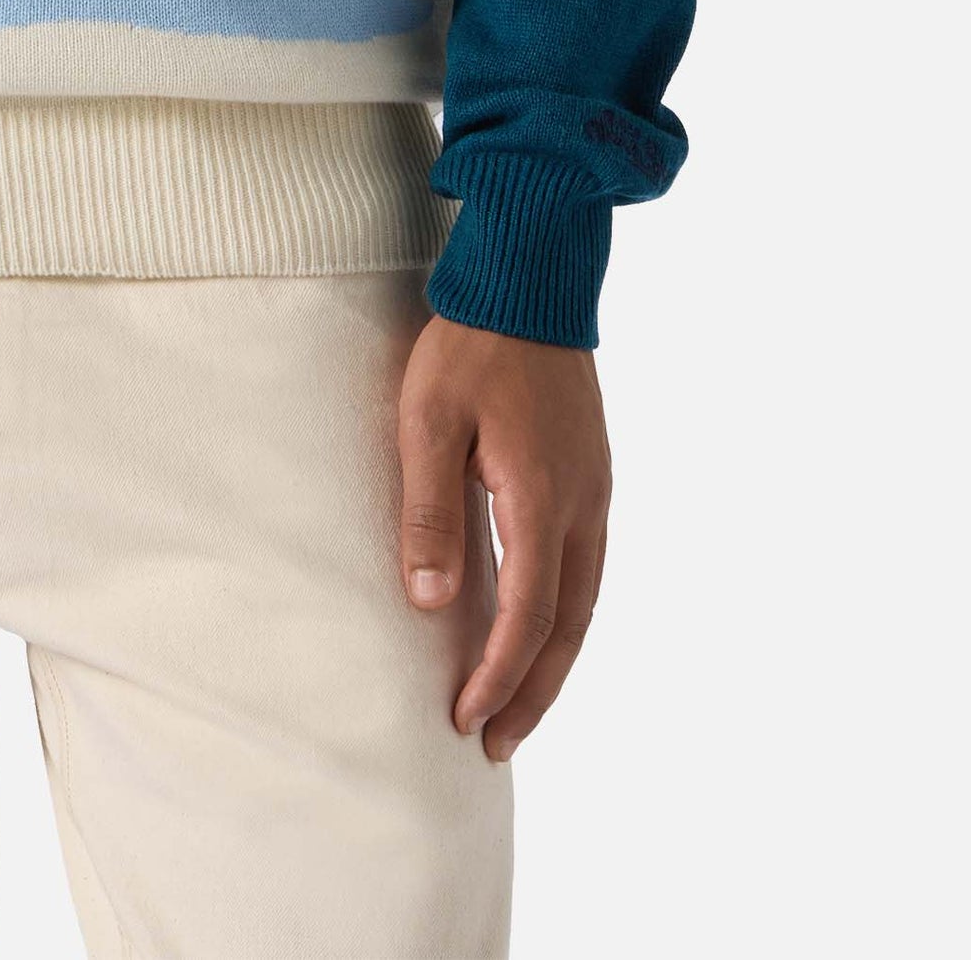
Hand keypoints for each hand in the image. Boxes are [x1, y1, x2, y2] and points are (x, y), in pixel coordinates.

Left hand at [398, 314, 609, 759]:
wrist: (529, 278)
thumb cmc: (470, 345)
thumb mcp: (429, 421)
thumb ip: (430, 512)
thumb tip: (434, 605)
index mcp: (543, 498)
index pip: (527, 617)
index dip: (497, 676)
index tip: (464, 720)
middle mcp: (584, 505)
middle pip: (569, 627)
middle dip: (534, 693)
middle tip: (496, 745)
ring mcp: (595, 490)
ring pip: (585, 601)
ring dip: (552, 660)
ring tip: (517, 704)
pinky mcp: (592, 475)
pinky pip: (586, 567)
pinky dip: (563, 615)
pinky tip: (537, 627)